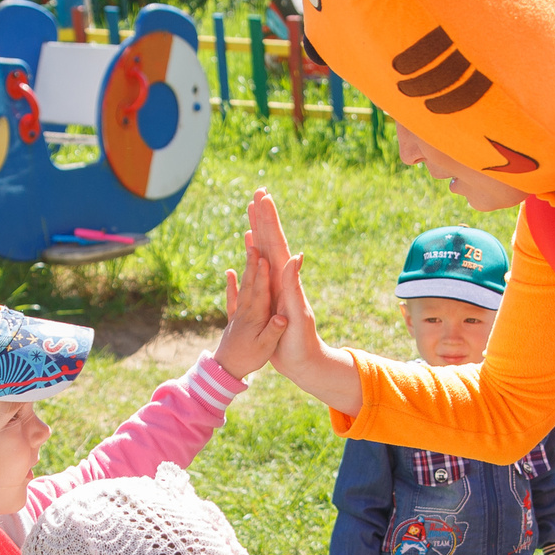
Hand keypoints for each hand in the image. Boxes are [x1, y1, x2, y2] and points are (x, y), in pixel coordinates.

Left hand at [211, 229, 286, 379]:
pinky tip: (230, 271)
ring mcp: (238, 311)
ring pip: (243, 284)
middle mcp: (245, 310)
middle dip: (252, 262)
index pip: (260, 291)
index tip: (263, 257)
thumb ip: (274, 331)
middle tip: (253, 242)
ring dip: (245, 266)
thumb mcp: (266, 348)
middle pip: (250, 282)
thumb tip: (283, 318)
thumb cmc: (249, 358)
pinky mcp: (234, 316)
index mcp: (256, 316)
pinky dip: (231, 283)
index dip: (262, 274)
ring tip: (247, 246)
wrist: (226, 368)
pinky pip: (232, 296)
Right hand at [246, 189, 363, 415]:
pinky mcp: (270, 295)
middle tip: (257, 193)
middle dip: (263, 217)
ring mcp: (276, 285)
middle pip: (270, 240)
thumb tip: (296, 255)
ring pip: (264, 250)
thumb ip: (294, 285)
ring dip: (258, 230)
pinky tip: (249, 246)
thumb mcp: (297, 313)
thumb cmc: (301, 341)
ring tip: (251, 211)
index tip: (262, 196)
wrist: (305, 361)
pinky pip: (258, 268)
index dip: (268, 219)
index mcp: (286, 278)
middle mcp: (282, 277)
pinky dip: (253, 252)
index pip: (276, 241)